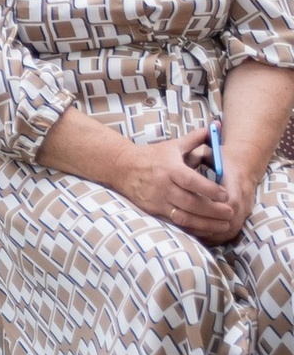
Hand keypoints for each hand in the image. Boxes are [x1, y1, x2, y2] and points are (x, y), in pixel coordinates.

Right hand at [125, 135, 246, 240]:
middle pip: (190, 202)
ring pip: (184, 216)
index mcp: (169, 168)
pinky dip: (193, 227)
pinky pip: (176, 223)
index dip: (209, 189)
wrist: (123, 168)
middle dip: (212, 210)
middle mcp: (163, 186)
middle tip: (231, 212)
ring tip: (223, 225)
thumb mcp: (174, 145)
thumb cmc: (153, 156)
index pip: (191, 181)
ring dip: (205, 223)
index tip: (225, 195)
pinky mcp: (154, 211)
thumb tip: (216, 125)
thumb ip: (196, 138)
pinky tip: (207, 229)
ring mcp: (157, 200)